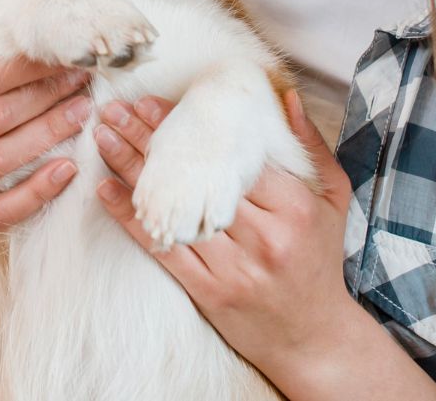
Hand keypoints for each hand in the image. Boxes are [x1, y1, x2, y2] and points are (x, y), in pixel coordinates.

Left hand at [92, 90, 362, 374]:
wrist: (313, 337)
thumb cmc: (318, 259)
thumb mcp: (332, 199)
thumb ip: (311, 146)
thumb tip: (285, 97)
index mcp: (293, 206)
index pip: (229, 155)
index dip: (186, 125)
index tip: (151, 100)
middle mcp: (264, 235)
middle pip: (195, 176)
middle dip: (149, 137)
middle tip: (116, 108)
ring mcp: (235, 266)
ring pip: (174, 207)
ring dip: (132, 168)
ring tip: (103, 135)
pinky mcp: (210, 291)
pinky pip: (162, 247)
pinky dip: (130, 217)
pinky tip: (106, 189)